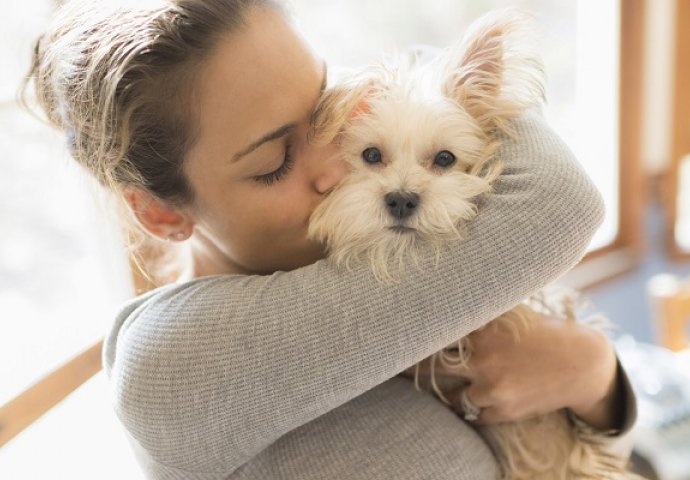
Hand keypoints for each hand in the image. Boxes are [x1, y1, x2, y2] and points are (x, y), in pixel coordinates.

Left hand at [410, 314, 621, 429]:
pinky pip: (474, 413)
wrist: (583, 365)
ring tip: (463, 381)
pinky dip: (477, 406)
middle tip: (396, 363)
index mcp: (483, 330)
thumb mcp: (512, 316)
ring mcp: (492, 389)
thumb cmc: (544, 333)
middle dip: (413, 366)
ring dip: (454, 388)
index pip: (436, 333)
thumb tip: (442, 297)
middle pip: (431, 366)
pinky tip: (490, 393)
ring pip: (453, 394)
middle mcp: (484, 360)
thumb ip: (481, 314)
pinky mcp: (503, 412)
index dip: (414, 336)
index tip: (394, 334)